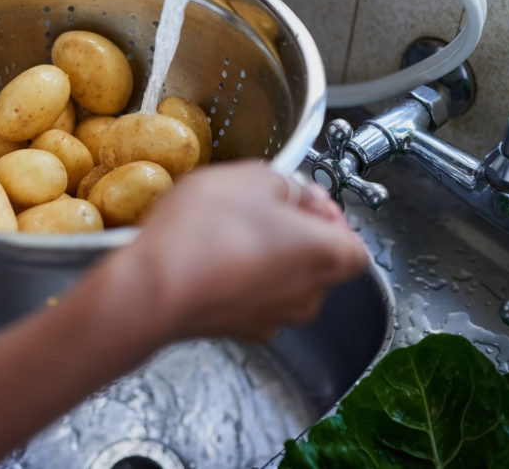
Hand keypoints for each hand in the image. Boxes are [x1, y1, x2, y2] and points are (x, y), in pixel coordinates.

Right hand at [115, 160, 367, 342]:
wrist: (152, 288)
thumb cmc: (205, 233)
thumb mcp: (251, 178)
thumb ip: (287, 184)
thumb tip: (294, 194)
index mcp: (326, 255)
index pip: (355, 243)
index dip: (331, 217)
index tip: (302, 197)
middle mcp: (308, 295)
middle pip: (319, 263)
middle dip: (296, 234)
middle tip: (260, 208)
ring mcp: (272, 318)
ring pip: (283, 282)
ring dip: (265, 257)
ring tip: (227, 230)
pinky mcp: (238, 330)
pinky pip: (251, 297)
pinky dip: (239, 278)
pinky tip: (209, 256)